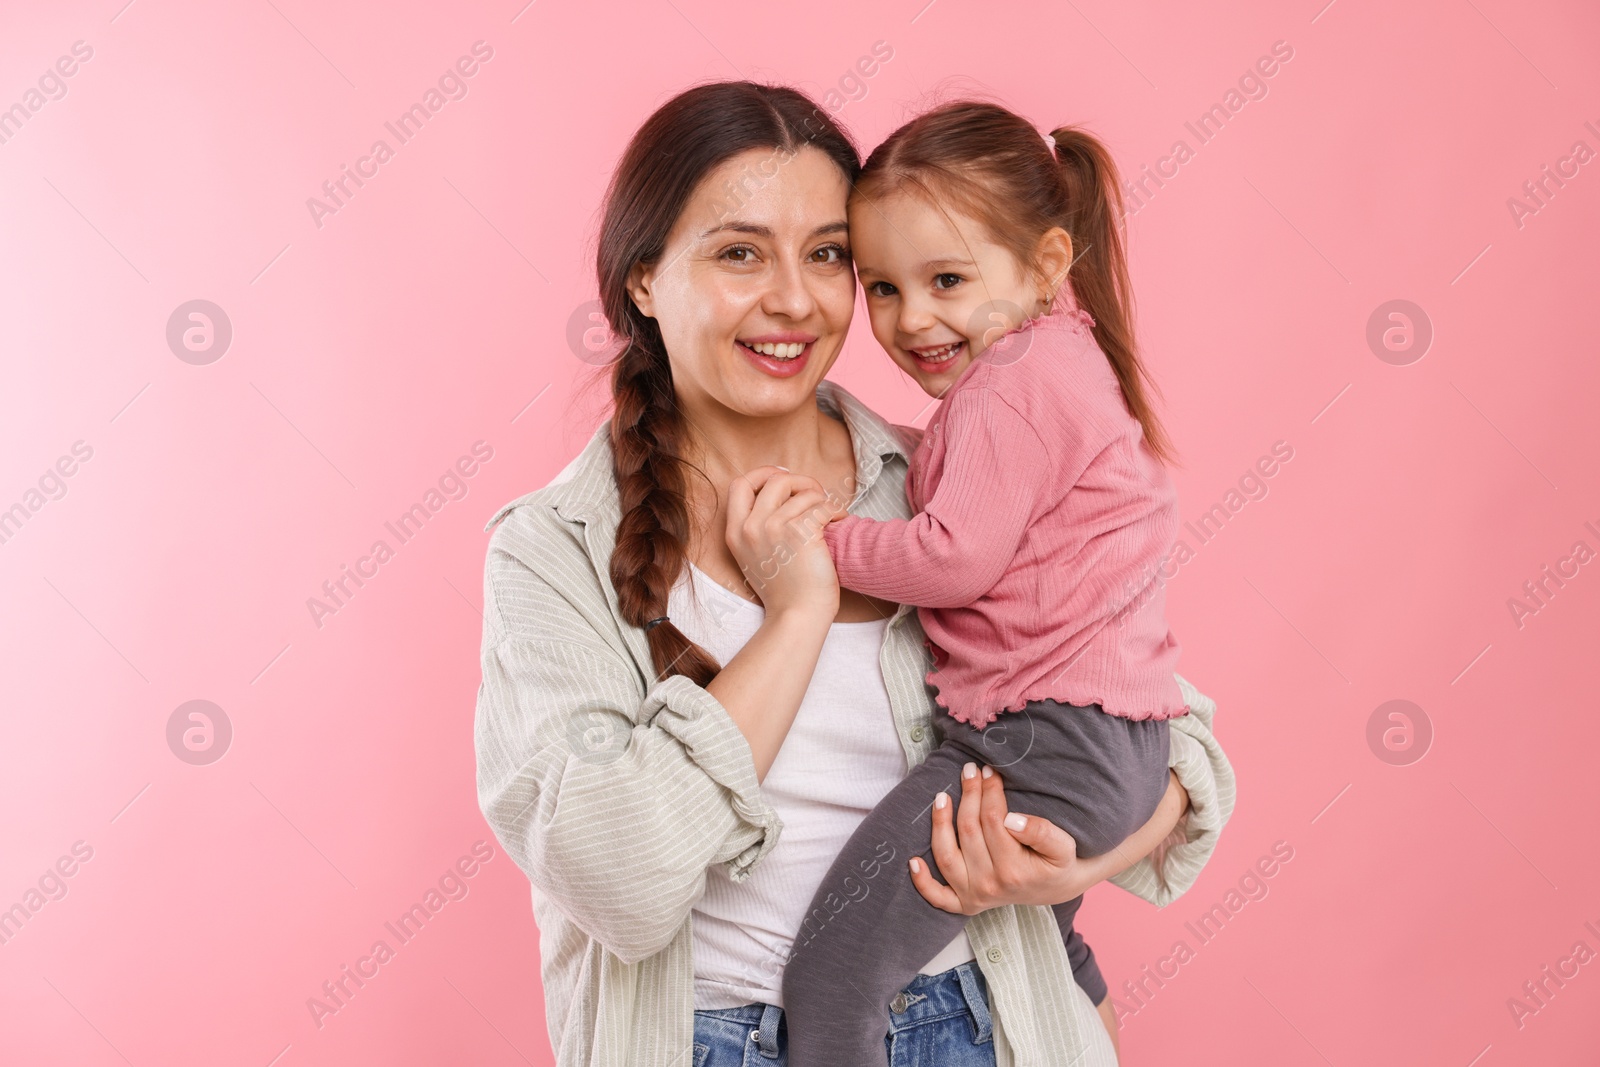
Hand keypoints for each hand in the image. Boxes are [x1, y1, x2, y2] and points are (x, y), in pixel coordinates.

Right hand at [724, 466, 839, 618]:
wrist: (798, 616)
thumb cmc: (786, 589)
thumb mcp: (754, 556)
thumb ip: (758, 525)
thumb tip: (780, 486)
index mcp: (735, 532)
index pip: (740, 484)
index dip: (762, 474)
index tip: (783, 480)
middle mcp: (750, 527)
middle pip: (775, 479)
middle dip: (800, 481)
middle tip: (814, 496)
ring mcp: (774, 529)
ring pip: (804, 492)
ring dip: (822, 499)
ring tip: (829, 517)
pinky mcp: (800, 533)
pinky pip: (823, 505)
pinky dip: (836, 510)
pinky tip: (839, 522)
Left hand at [908, 762, 1102, 913]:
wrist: (1060, 888)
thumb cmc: (1062, 862)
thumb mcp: (1064, 845)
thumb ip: (1042, 832)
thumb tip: (1012, 820)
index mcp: (1014, 871)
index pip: (993, 820)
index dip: (990, 791)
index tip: (990, 770)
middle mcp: (989, 886)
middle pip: (968, 831)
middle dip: (969, 795)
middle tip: (970, 770)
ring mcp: (975, 896)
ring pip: (946, 855)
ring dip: (940, 823)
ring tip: (941, 796)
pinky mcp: (965, 903)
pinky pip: (938, 896)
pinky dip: (922, 882)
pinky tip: (912, 860)